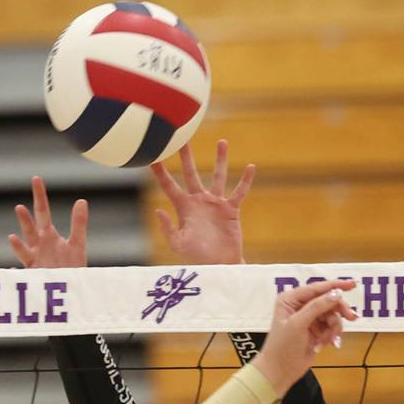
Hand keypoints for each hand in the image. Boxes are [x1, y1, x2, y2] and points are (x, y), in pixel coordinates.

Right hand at [9, 176, 87, 268]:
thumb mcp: (77, 244)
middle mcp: (38, 246)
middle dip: (25, 220)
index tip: (36, 179)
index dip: (39, 196)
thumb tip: (81, 201)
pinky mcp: (34, 277)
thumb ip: (78, 224)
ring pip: (23, 250)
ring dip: (18, 244)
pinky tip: (12, 270)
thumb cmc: (72, 266)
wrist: (70, 289)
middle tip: (20, 208)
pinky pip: (23, 275)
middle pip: (29, 229)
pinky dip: (17, 273)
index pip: (42, 211)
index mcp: (48, 235)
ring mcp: (34, 261)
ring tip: (13, 237)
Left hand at [151, 140, 254, 264]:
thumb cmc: (197, 256)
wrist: (218, 264)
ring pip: (218, 176)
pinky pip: (239, 191)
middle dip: (186, 157)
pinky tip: (251, 166)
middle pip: (191, 173)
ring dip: (220, 160)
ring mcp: (215, 203)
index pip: (169, 186)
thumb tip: (158, 209)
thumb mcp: (178, 244)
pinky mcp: (231, 209)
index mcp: (184, 207)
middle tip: (183, 138)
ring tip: (222, 141)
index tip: (152, 157)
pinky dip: (245, 180)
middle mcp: (199, 201)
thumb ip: (167, 228)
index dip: (160, 173)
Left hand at [251, 279, 357, 396]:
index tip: (353, 284)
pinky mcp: (315, 330)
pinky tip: (325, 344)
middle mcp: (299, 306)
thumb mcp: (298, 324)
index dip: (335, 286)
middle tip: (352, 317)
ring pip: (332, 315)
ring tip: (329, 340)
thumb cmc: (282, 347)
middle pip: (328, 301)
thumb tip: (336, 294)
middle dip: (339, 311)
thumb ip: (317, 307)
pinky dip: (331, 335)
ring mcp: (308, 318)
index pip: (316, 288)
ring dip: (334, 327)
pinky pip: (331, 327)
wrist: (280, 372)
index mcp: (290, 299)